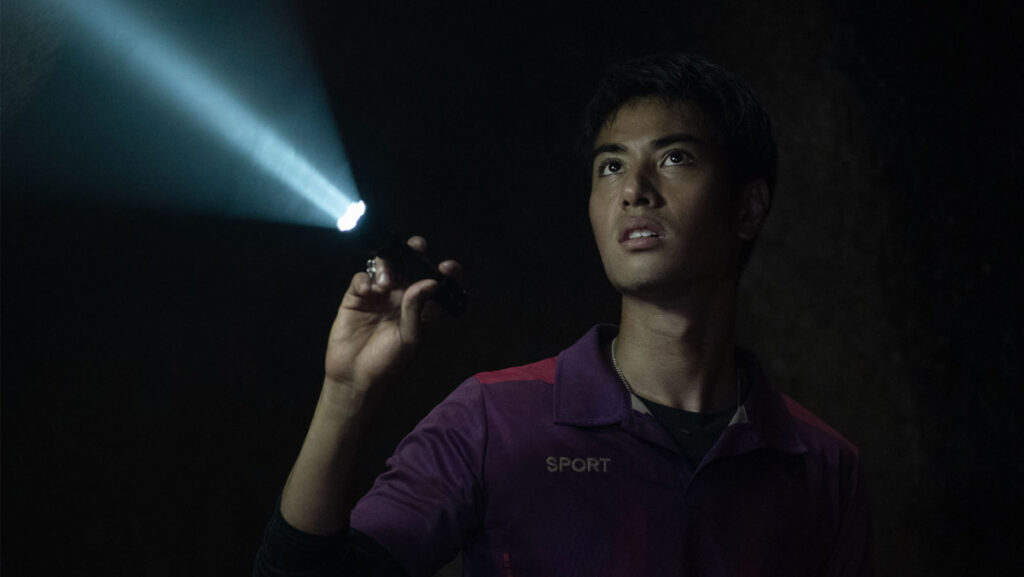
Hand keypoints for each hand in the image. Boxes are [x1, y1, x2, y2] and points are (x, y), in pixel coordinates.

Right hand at [323, 236, 460, 395]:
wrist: (356, 378)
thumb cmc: (388, 363)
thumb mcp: (410, 339)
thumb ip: (417, 309)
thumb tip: (429, 283)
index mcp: (419, 307)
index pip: (434, 283)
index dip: (443, 272)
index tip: (446, 267)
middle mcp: (400, 297)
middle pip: (409, 265)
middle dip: (414, 252)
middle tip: (416, 248)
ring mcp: (378, 295)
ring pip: (385, 266)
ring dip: (388, 265)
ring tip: (385, 283)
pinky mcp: (355, 298)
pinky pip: (361, 278)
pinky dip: (364, 279)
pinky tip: (367, 291)